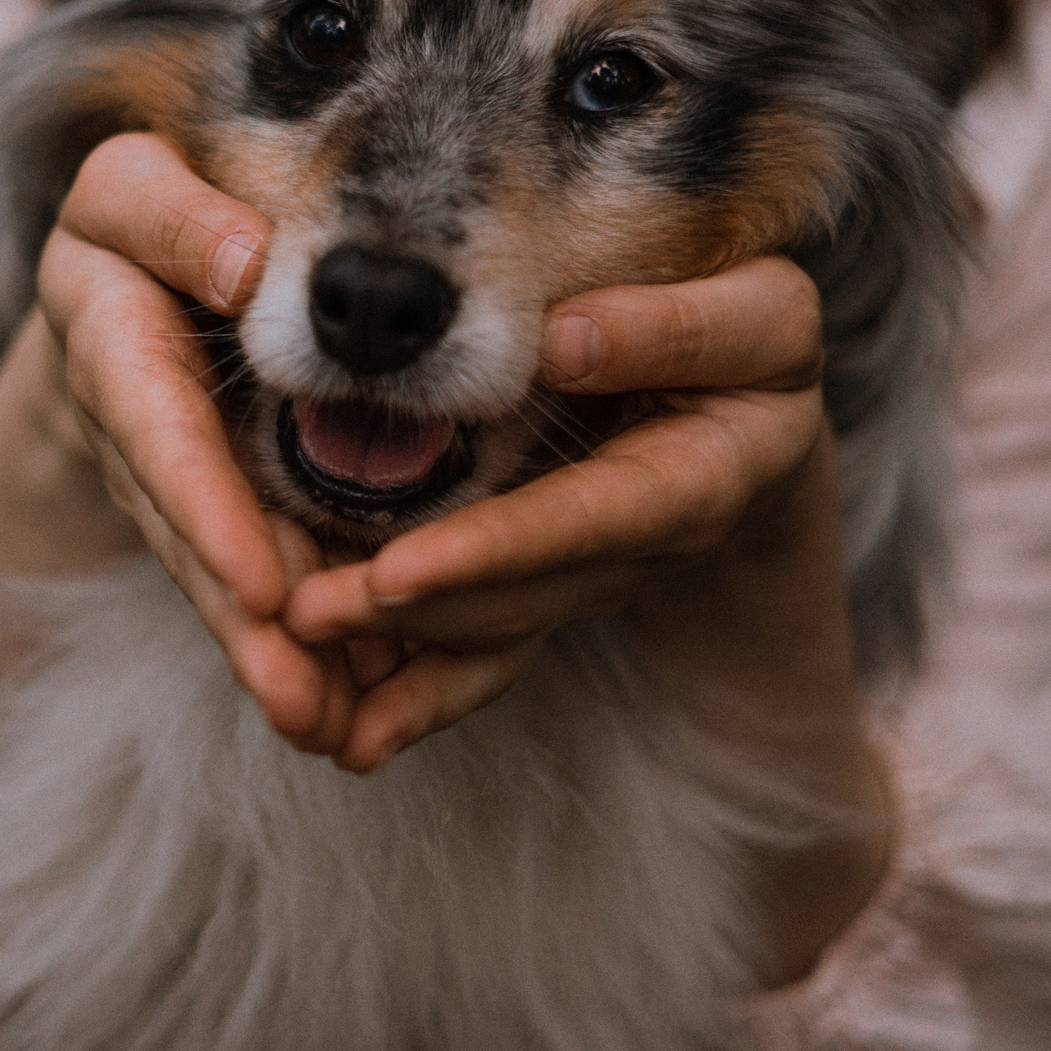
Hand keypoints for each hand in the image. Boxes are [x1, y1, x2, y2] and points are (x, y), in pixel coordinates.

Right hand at [35, 133, 359, 753]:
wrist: (129, 257)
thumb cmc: (152, 205)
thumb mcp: (135, 184)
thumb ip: (175, 217)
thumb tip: (246, 269)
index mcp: (105, 330)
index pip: (157, 430)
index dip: (206, 513)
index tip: (265, 588)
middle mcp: (125, 423)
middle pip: (185, 533)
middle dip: (241, 622)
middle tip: (304, 704)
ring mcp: (159, 473)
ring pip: (211, 569)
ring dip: (266, 653)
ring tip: (327, 726)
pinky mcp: (201, 503)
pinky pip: (239, 570)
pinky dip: (284, 635)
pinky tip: (341, 701)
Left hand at [283, 256, 853, 771]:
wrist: (759, 420)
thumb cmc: (748, 347)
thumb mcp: (754, 319)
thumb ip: (674, 331)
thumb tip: (563, 342)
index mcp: (695, 482)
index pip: (584, 521)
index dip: (493, 552)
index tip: (397, 573)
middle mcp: (638, 551)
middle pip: (520, 596)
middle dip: (411, 613)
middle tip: (301, 616)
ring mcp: (590, 579)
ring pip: (492, 631)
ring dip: (394, 654)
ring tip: (292, 652)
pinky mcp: (548, 588)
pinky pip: (486, 649)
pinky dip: (419, 689)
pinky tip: (350, 731)